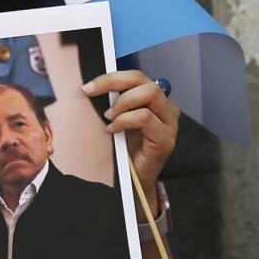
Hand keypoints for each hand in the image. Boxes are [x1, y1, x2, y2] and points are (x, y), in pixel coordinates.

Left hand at [83, 70, 179, 195]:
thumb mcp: (118, 120)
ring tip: (108, 118)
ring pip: (149, 94)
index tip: (89, 86)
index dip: (112, 77)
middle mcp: (167, 109)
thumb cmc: (125, 151)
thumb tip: (93, 86)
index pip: (137, 77)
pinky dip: (125, 121)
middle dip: (114, 82)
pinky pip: (145, 117)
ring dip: (122, 104)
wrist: (133, 182)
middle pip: (144, 80)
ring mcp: (169, 124)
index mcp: (156, 101)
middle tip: (92, 93)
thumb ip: (116, 103)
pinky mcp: (166, 139)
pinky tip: (114, 130)